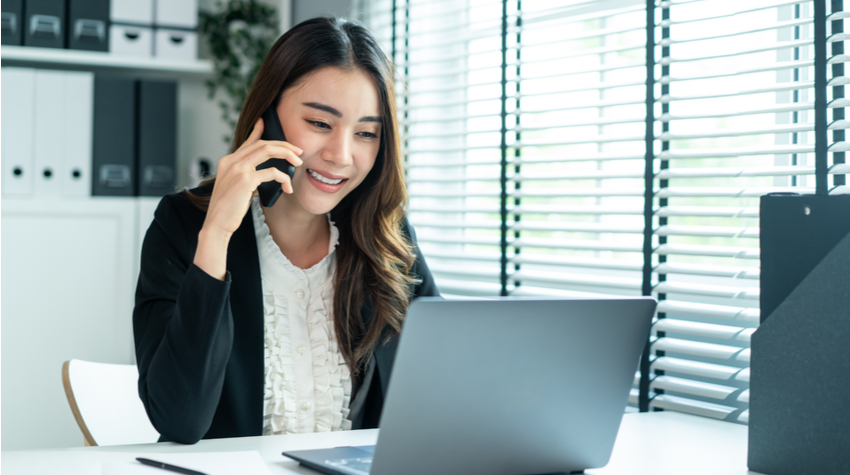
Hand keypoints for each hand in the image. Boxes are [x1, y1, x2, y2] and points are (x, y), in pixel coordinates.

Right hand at [205, 117, 302, 236]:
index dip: (257, 130)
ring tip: (298, 162)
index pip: (247, 142)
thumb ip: (247, 176)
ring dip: (286, 154)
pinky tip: (287, 187)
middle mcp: (231, 161)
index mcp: (228, 161)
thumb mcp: (236, 187)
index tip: (264, 122)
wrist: (217, 224)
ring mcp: (238, 169)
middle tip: (298, 151)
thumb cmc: (228, 209)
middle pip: (262, 144)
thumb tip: (264, 173)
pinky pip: (271, 172)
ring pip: (267, 150)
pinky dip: (283, 178)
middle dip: (283, 145)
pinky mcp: (245, 180)